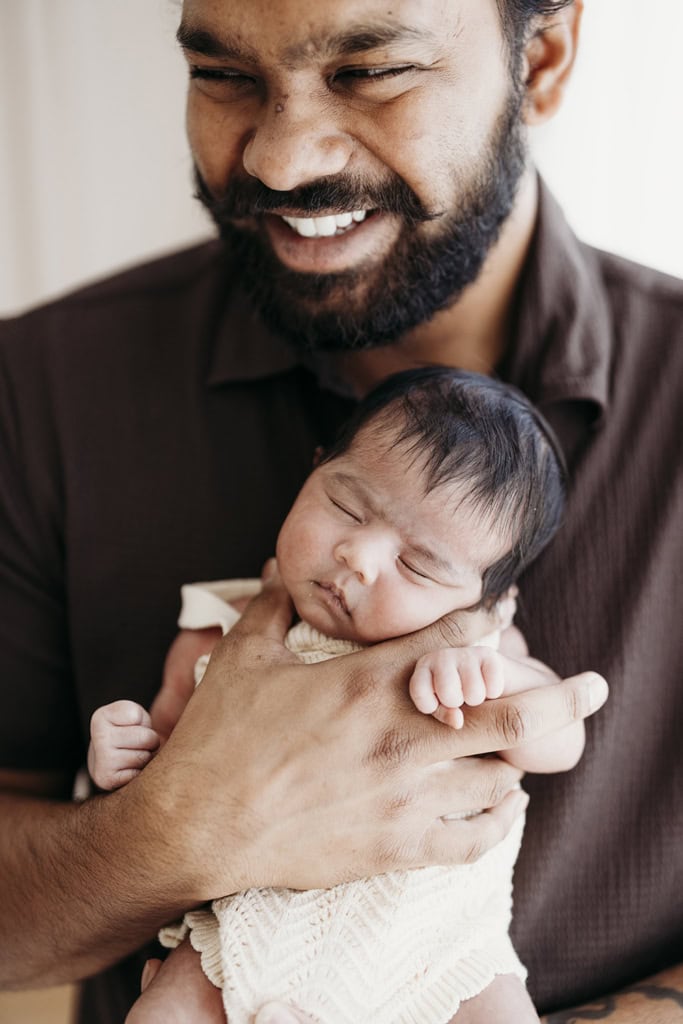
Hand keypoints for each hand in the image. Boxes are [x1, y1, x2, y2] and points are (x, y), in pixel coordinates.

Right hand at [87, 701, 159, 789]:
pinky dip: (138, 773)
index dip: (143, 722)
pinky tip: (128, 770)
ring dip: (145, 757)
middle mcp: (98, 737)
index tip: (132, 726)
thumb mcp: (135, 713)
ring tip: (131, 755)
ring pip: (144, 757)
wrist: (108, 762)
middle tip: (136, 744)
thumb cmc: (129, 733)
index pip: (139, 716)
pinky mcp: (106, 779)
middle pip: (146, 738)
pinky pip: (138, 774)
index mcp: (101, 716)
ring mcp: (100, 760)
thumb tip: (174, 701)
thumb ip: (157, 703)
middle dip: (149, 741)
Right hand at [129, 562, 606, 904]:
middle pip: (509, 716)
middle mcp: (400, 737)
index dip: (490, 623)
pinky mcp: (395, 847)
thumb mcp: (242, 657)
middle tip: (594, 687)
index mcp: (367, 683)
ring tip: (515, 751)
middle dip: (562, 699)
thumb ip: (273, 606)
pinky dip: (498, 822)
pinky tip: (500, 808)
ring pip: (499, 779)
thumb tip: (280, 566)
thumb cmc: (219, 739)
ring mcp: (404, 797)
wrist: (196, 826)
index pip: (457, 643)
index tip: (506, 616)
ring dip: (514, 761)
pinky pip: (473, 840)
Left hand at [410, 647, 505, 727]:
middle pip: (447, 693)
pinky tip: (488, 686)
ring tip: (474, 692)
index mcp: (423, 669)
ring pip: (473, 693)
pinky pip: (492, 687)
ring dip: (477, 699)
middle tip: (460, 698)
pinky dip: (493, 693)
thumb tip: (458, 721)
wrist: (486, 680)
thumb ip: (445, 716)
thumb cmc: (457, 699)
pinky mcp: (487, 654)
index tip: (437, 706)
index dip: (430, 706)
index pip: (419, 691)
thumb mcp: (444, 709)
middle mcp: (441, 656)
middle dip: (457, 703)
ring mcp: (465, 653)